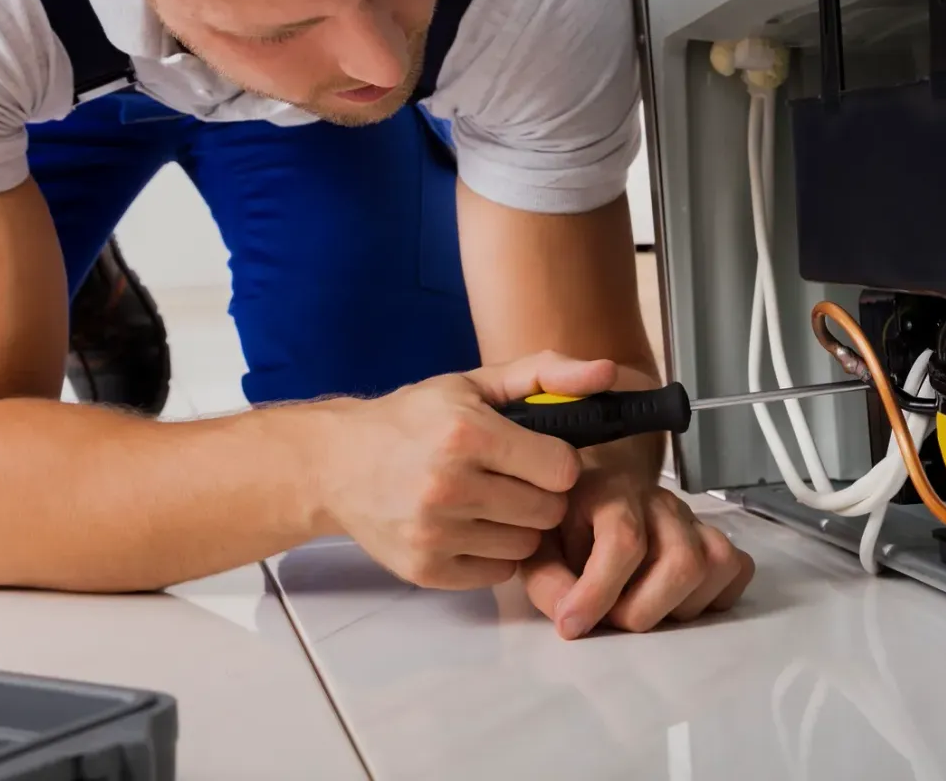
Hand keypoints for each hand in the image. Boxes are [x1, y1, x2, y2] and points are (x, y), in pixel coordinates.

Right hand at [311, 351, 620, 589]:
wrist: (337, 463)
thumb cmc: (413, 419)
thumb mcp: (475, 382)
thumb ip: (546, 373)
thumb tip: (608, 374)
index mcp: (465, 434)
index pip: (561, 469)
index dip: (554, 462)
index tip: (534, 455)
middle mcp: (449, 486)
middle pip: (548, 511)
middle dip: (538, 494)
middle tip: (510, 479)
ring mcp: (435, 533)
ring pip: (527, 545)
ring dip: (517, 525)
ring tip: (486, 500)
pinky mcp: (425, 570)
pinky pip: (498, 572)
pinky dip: (491, 552)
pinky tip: (466, 525)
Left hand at [522, 464, 754, 638]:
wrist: (597, 487)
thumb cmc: (566, 521)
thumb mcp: (539, 544)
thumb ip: (547, 579)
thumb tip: (571, 620)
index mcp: (610, 493)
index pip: (624, 541)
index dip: (599, 592)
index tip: (571, 625)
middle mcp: (660, 502)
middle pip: (682, 561)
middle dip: (642, 610)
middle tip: (610, 619)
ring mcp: (693, 519)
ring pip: (713, 569)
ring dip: (675, 608)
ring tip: (640, 608)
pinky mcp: (715, 538)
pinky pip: (735, 571)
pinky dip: (711, 598)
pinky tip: (674, 601)